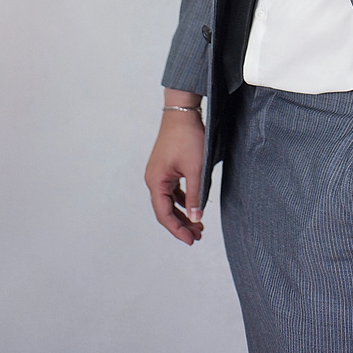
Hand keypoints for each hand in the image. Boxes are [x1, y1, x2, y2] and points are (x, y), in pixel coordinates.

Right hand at [145, 107, 205, 245]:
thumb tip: (196, 219)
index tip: (192, 240)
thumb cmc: (188, 137)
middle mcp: (154, 179)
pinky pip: (172, 190)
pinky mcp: (166, 166)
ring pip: (170, 200)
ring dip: (183, 213)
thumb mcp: (196, 169)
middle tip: (198, 236)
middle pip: (166, 210)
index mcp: (156, 181)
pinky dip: (183, 200)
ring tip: (198, 225)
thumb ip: (196, 195)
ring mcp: (159, 172)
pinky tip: (194, 206)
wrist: (182, 111)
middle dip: (181, 224)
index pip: (164, 214)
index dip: (178, 230)